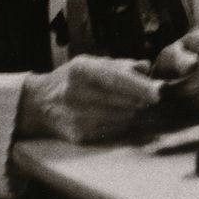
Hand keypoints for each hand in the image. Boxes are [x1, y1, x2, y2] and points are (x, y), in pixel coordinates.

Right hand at [18, 56, 162, 142]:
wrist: (39, 104)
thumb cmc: (73, 79)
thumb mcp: (92, 63)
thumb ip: (121, 65)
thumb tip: (146, 67)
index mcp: (80, 70)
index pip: (115, 79)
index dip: (139, 87)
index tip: (159, 93)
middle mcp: (76, 93)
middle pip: (123, 101)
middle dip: (141, 100)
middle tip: (150, 97)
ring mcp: (77, 117)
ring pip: (122, 118)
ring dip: (132, 112)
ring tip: (127, 104)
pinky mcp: (80, 136)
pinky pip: (114, 131)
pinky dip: (121, 123)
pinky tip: (113, 115)